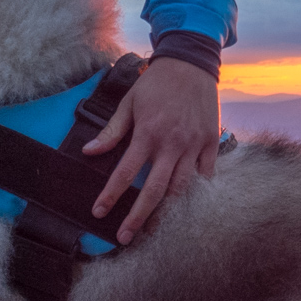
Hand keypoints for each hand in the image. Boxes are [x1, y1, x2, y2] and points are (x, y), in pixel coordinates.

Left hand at [83, 58, 219, 244]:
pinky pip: (206, 174)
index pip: (126, 173)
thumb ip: (111, 131)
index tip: (99, 213)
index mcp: (148, 133)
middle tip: (125, 237)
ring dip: (168, 212)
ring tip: (156, 230)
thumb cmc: (156, 83)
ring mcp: (194, 145)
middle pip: (155, 191)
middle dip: (138, 217)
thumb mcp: (129, 103)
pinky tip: (188, 206)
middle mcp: (172, 144)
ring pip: (182, 188)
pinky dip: (198, 191)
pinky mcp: (211, 142)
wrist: (191, 63)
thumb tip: (89, 152)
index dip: (111, 195)